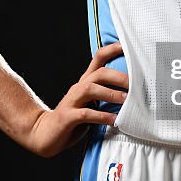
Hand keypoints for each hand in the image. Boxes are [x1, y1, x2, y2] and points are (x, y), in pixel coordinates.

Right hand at [26, 43, 127, 157]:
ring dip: (110, 93)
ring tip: (126, 100)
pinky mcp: (67, 117)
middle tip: (136, 84)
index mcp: (85, 82)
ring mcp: (71, 101)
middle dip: (119, 77)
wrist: (44, 134)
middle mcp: (78, 88)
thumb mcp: (91, 104)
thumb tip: (134, 94)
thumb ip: (107, 96)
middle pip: (99, 73)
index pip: (98, 58)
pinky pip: (85, 114)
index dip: (113, 49)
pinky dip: (101, 116)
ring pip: (90, 89)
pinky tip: (114, 120)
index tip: (129, 46)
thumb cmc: (73, 119)